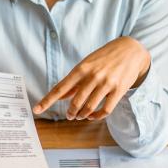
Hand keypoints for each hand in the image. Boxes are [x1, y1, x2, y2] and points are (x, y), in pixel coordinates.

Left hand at [33, 36, 149, 119]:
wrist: (130, 50)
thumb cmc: (105, 58)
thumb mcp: (86, 65)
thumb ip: (73, 81)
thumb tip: (58, 96)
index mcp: (81, 69)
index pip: (60, 88)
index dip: (47, 101)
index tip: (36, 110)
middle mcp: (92, 76)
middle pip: (75, 102)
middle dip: (70, 113)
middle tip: (70, 116)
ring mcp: (106, 83)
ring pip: (89, 107)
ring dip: (82, 115)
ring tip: (80, 116)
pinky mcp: (118, 90)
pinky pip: (105, 110)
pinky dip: (97, 116)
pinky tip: (93, 116)